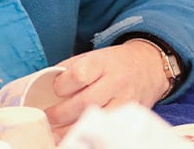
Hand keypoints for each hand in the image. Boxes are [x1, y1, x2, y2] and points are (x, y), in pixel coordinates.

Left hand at [44, 41, 169, 138]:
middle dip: (61, 113)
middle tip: (48, 117)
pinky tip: (76, 137)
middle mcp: (117, 82)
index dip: (63, 85)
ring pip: (96, 119)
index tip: (56, 89)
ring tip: (55, 134)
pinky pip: (107, 129)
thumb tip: (44, 86)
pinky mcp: (130, 116)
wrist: (149, 66)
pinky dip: (90, 134)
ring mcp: (125, 101)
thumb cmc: (114, 62)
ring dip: (72, 129)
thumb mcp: (94, 56)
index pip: (79, 75)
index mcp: (104, 62)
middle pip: (86, 102)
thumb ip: (70, 69)